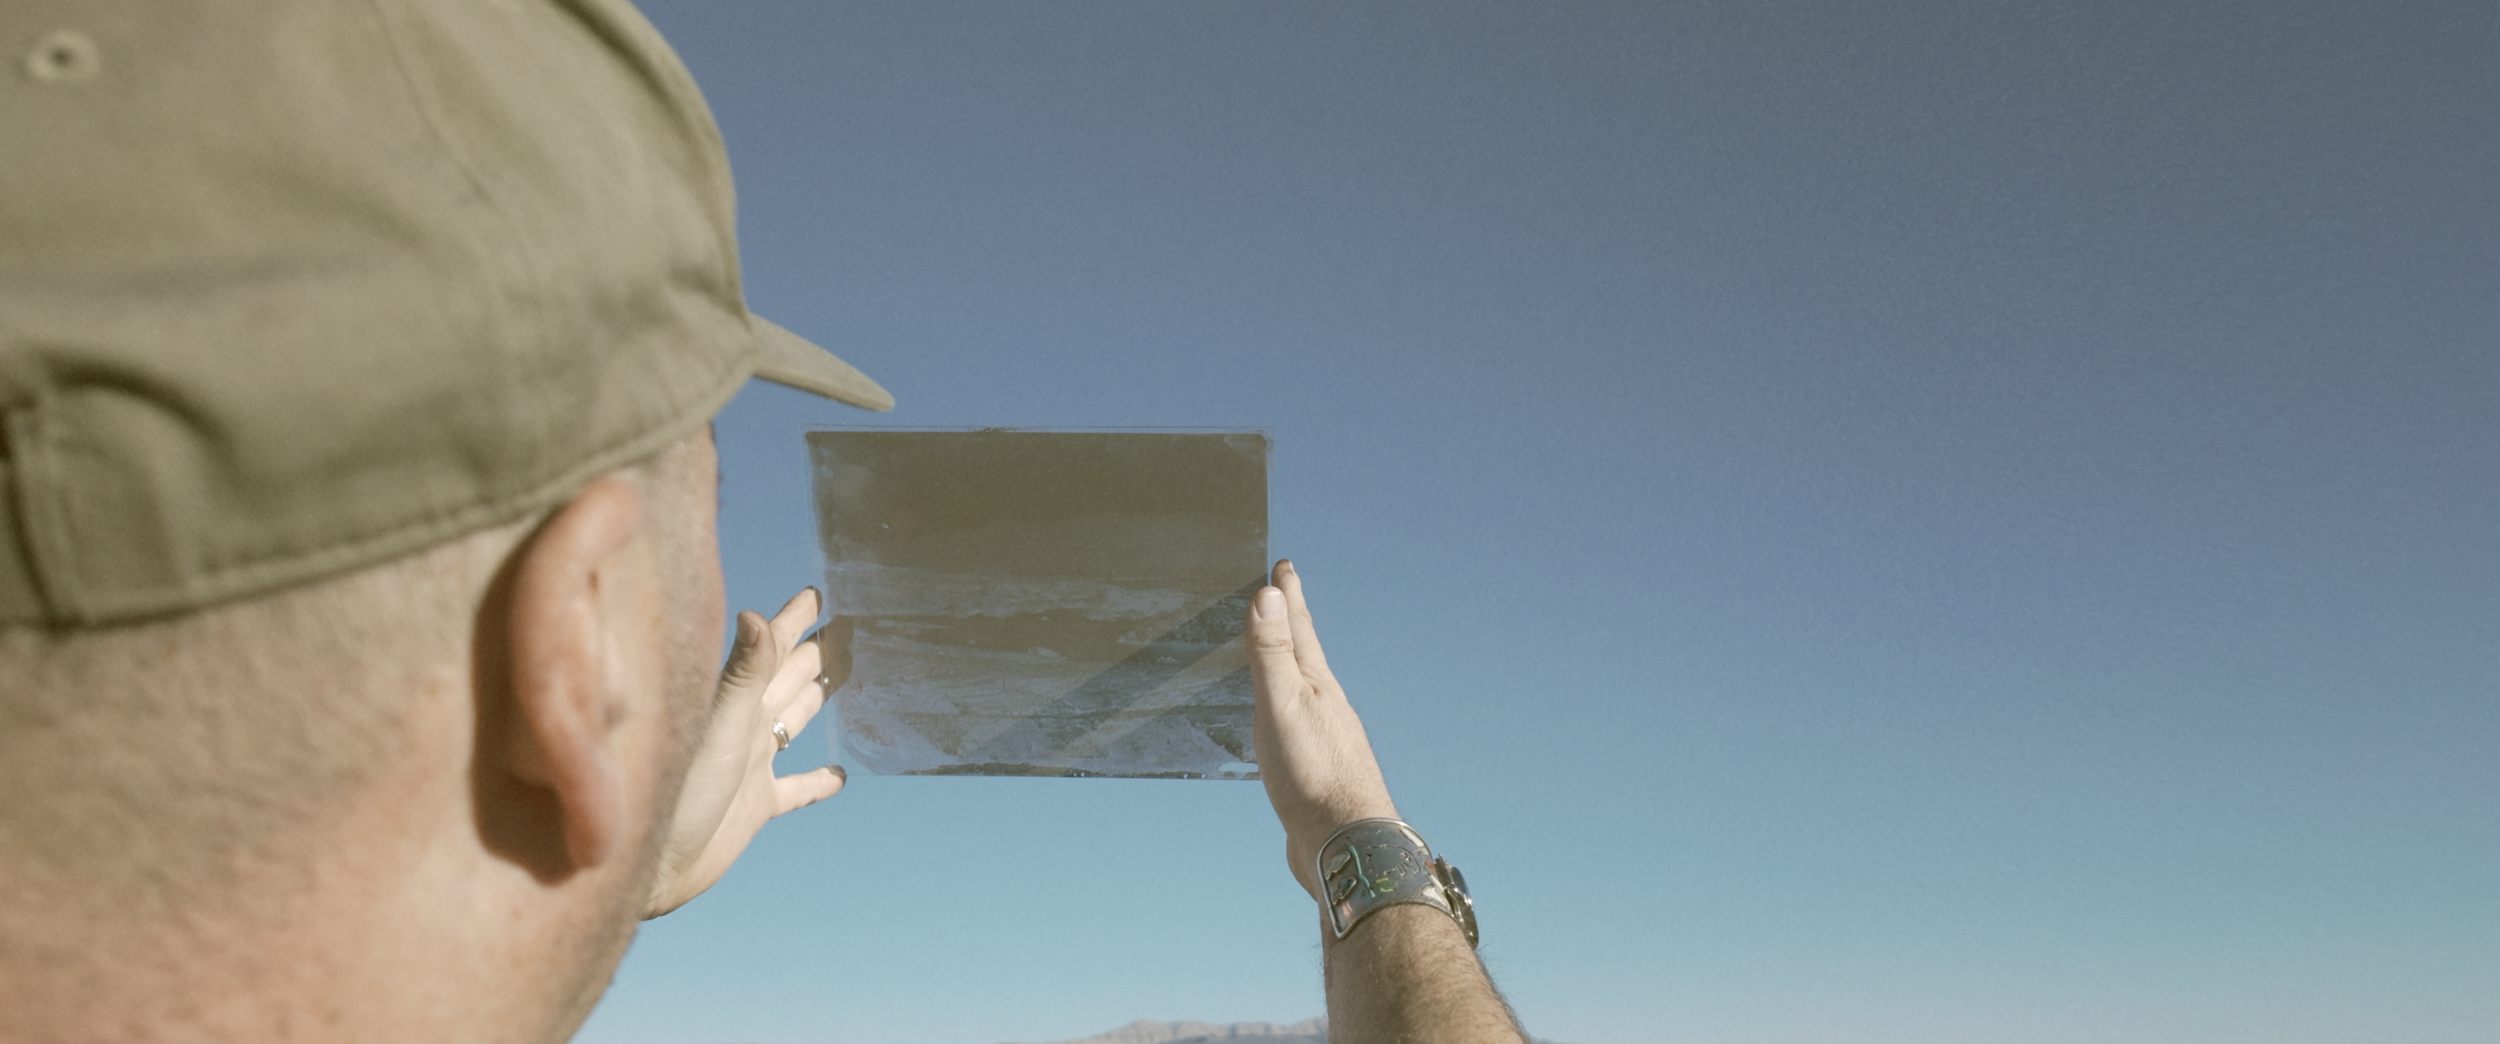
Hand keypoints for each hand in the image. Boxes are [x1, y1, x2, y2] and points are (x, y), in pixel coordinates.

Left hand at [643, 588, 847, 916]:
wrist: (651, 864)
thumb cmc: (674, 793)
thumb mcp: (716, 728)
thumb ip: (741, 676)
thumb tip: (758, 616)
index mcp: (736, 701)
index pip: (773, 647)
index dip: (795, 620)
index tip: (817, 594)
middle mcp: (745, 726)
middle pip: (789, 677)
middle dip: (816, 651)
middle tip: (847, 626)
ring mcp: (751, 765)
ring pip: (794, 721)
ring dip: (816, 699)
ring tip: (843, 676)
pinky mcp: (756, 805)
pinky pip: (797, 789)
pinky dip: (818, 781)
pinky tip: (840, 776)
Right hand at [1247, 560, 1399, 901]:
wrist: (1345, 845)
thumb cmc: (1313, 776)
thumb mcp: (1283, 706)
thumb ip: (1272, 653)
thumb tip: (1267, 593)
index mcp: (1316, 685)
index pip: (1298, 628)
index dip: (1288, 596)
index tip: (1284, 568)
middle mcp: (1325, 706)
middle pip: (1304, 655)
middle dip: (1290, 623)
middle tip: (1281, 595)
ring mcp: (1322, 739)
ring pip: (1300, 691)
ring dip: (1287, 666)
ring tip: (1275, 655)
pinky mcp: (1314, 772)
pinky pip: (1293, 726)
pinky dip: (1281, 710)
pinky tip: (1278, 725)